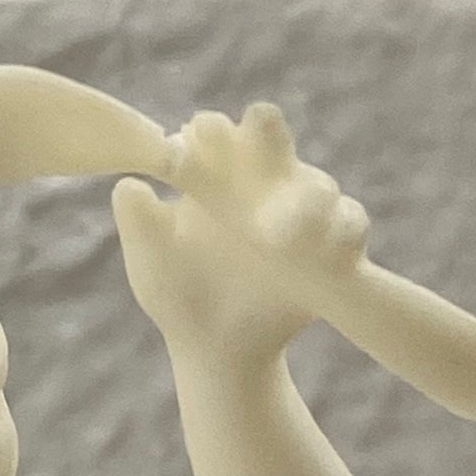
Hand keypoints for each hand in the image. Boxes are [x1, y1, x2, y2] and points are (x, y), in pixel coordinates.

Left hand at [113, 103, 369, 364]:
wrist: (221, 351)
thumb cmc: (179, 299)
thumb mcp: (153, 266)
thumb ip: (141, 225)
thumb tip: (127, 185)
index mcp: (217, 177)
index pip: (217, 136)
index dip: (210, 132)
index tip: (195, 132)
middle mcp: (264, 184)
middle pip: (274, 144)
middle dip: (268, 134)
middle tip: (258, 123)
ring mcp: (303, 213)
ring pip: (317, 186)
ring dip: (307, 197)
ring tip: (285, 227)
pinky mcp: (334, 247)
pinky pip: (349, 229)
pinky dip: (343, 235)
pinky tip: (331, 251)